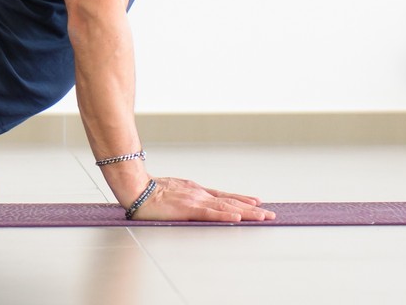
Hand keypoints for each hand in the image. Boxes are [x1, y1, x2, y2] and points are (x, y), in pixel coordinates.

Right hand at [126, 174, 274, 221]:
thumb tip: (194, 204)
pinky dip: (225, 214)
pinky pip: (210, 213)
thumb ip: (186, 197)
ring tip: (262, 216)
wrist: (135, 189)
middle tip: (270, 214)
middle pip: (230, 201)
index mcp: (195, 191)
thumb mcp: (173, 192)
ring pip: (225, 207)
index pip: (223, 197)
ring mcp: (194, 200)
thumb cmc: (149, 192)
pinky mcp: (188, 208)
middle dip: (251, 208)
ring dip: (246, 212)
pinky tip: (237, 217)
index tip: (257, 203)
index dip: (241, 200)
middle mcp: (199, 194)